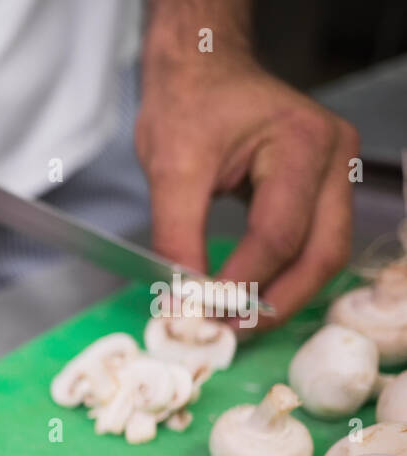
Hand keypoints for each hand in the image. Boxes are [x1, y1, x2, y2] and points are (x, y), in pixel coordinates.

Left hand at [137, 43, 358, 331]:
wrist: (202, 72)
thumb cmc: (190, 106)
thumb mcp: (171, 169)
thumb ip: (176, 237)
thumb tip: (182, 301)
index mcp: (300, 143)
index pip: (277, 234)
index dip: (241, 282)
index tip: (201, 312)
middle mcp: (333, 158)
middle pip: (320, 253)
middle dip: (275, 302)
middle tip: (229, 332)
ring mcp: (334, 174)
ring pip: (324, 255)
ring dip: (284, 297)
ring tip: (237, 323)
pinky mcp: (321, 190)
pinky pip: (312, 244)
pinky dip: (283, 276)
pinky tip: (249, 298)